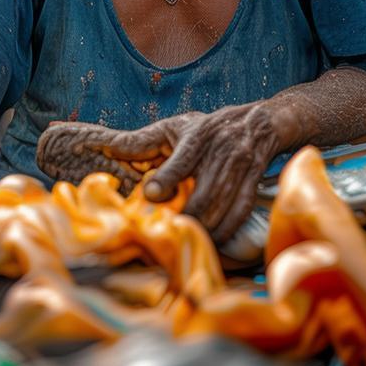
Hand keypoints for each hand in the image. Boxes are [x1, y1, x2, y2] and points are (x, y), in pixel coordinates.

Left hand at [41, 103, 280, 243]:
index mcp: (198, 135)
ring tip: (180, 240)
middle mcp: (222, 151)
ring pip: (221, 208)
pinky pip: (238, 216)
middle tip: (163, 230)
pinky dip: (222, 232)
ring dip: (201, 228)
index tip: (150, 194)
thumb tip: (108, 148)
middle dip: (184, 214)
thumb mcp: (174, 127)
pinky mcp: (253, 186)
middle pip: (204, 192)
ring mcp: (241, 170)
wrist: (258, 124)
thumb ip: (142, 140)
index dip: (167, 177)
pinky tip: (205, 240)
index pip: (183, 158)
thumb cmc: (206, 129)